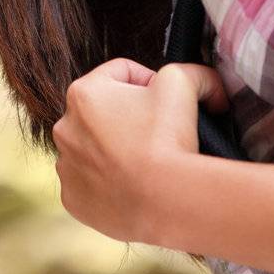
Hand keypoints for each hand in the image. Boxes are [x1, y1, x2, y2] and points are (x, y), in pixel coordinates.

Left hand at [52, 59, 227, 243]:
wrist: (164, 201)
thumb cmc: (167, 139)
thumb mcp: (182, 84)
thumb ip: (192, 72)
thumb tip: (208, 84)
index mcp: (82, 93)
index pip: (120, 73)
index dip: (149, 81)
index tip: (165, 101)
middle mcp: (65, 128)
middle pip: (103, 112)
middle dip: (129, 117)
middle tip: (157, 133)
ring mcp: (66, 166)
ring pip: (93, 149)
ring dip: (115, 150)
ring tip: (145, 161)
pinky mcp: (72, 199)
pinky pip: (91, 184)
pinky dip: (108, 183)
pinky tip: (131, 185)